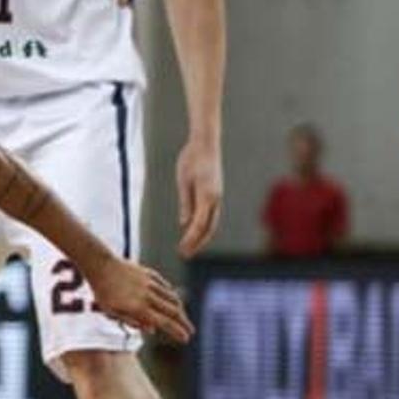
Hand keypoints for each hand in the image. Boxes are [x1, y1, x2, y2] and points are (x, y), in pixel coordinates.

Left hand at [85, 257, 194, 343]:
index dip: (177, 332)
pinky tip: (174, 298)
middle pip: (173, 311)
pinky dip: (172, 294)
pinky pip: (166, 286)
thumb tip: (151, 330)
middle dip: (184, 323)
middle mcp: (148, 296)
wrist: (101, 265)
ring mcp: (150, 283)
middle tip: (191, 331)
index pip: (164, 323)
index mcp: (139, 308)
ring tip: (183, 318)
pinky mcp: (149, 274)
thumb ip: (131, 321)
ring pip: (172, 298)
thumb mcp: (111, 312)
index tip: (186, 338)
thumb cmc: (102, 291)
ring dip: (181, 309)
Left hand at [175, 138, 222, 257]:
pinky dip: (203, 226)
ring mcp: (217, 196)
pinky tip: (193, 231)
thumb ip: (186, 203)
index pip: (199, 224)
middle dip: (197, 243)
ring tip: (189, 247)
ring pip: (211, 222)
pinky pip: (210, 214)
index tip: (182, 250)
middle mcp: (215, 198)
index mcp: (207, 196)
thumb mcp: (183, 181)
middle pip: (208, 228)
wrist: (205, 143)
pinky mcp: (215, 193)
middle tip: (185, 255)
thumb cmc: (191, 159)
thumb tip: (184, 224)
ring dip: (201, 236)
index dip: (190, 240)